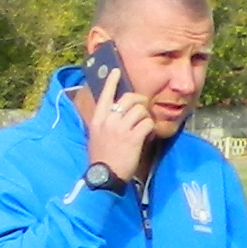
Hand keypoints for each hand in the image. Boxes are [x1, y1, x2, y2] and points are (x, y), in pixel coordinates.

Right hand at [78, 65, 159, 181]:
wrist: (104, 176)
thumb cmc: (101, 158)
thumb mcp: (96, 136)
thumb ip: (105, 122)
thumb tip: (117, 111)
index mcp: (98, 119)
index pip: (105, 94)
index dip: (112, 81)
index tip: (116, 71)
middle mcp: (109, 120)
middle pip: (130, 98)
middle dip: (141, 101)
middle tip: (144, 108)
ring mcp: (121, 129)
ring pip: (141, 110)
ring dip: (146, 118)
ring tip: (143, 127)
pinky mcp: (133, 137)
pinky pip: (148, 124)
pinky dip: (150, 129)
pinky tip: (146, 136)